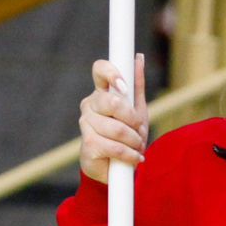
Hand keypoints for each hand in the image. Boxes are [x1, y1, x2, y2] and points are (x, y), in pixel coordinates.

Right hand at [78, 56, 148, 184]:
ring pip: (117, 128)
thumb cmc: (126, 135)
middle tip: (139, 130)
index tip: (124, 86)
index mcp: (101, 92)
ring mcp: (85, 124)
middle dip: (133, 119)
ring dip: (135, 141)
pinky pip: (115, 146)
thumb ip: (137, 84)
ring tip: (137, 147)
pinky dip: (130, 154)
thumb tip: (138, 57)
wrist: (117, 168)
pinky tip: (134, 158)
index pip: (100, 70)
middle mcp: (90, 104)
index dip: (111, 73)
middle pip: (112, 102)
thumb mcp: (137, 109)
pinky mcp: (87, 144)